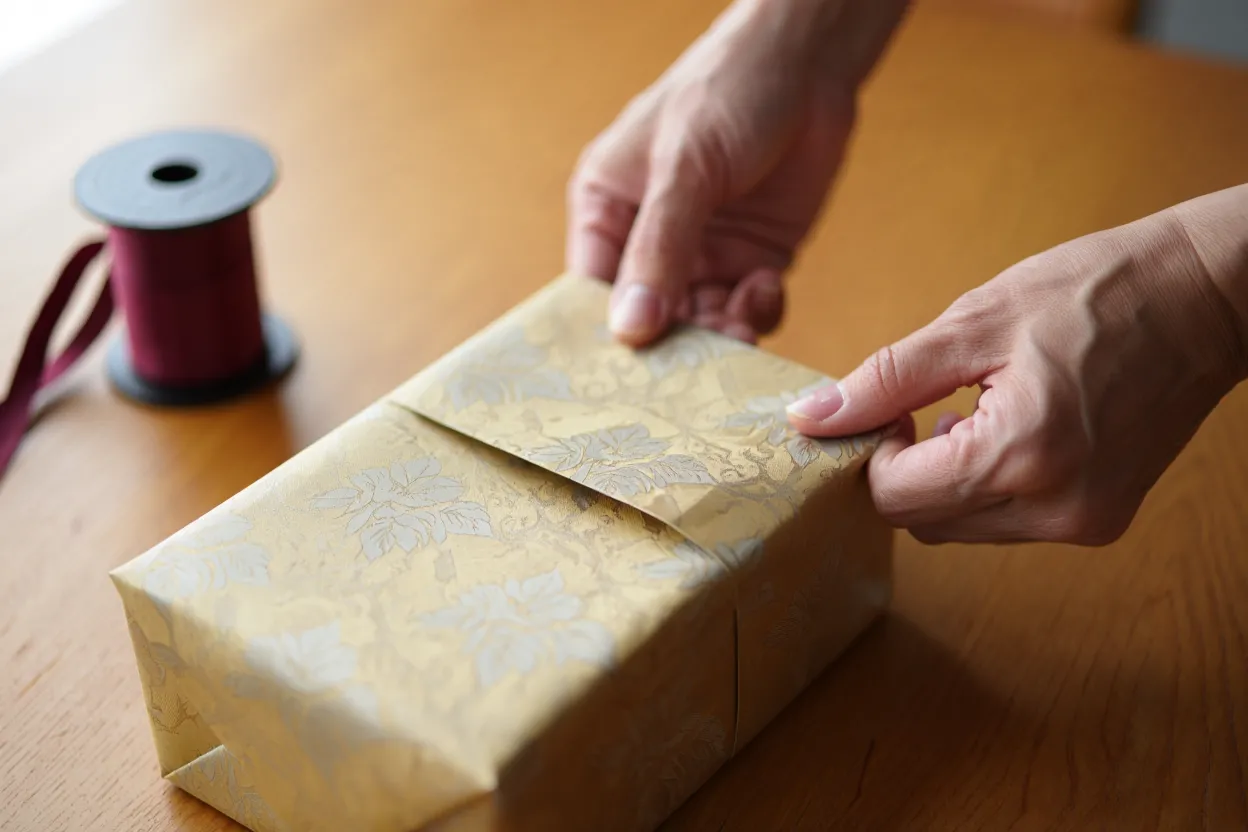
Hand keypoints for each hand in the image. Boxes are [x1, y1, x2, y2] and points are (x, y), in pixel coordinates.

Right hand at [567, 0, 907, 345]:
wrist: (810, 63)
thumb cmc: (728, 90)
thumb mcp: (685, 169)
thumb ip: (659, 250)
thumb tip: (629, 330)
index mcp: (606, 209)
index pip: (591, 292)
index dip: (607, 335)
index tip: (627, 381)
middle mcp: (648, 240)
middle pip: (648, 318)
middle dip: (673, 344)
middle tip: (695, 373)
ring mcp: (702, 253)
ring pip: (700, 322)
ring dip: (721, 334)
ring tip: (739, 328)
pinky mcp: (752, 259)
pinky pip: (746, 309)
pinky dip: (757, 312)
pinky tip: (765, 286)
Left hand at [786, 193, 1247, 544]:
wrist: (1207, 296)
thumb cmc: (1095, 292)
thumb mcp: (974, 322)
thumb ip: (885, 380)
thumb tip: (811, 419)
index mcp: (1021, 455)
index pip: (893, 496)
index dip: (868, 453)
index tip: (884, 408)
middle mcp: (1056, 508)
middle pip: (922, 522)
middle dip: (900, 471)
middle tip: (915, 411)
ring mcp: (1084, 522)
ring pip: (961, 528)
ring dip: (941, 482)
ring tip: (968, 414)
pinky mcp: (1101, 520)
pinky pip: (1005, 523)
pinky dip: (984, 487)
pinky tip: (1003, 432)